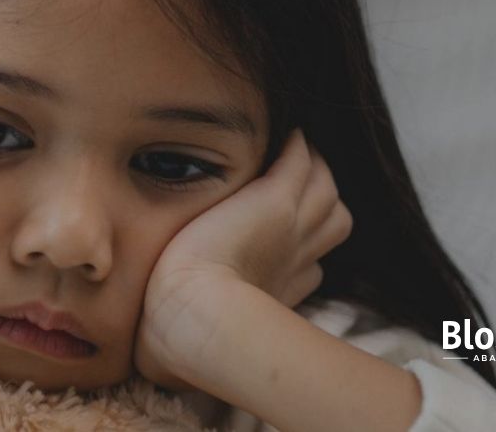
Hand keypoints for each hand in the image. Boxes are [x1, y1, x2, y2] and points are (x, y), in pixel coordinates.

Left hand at [135, 129, 351, 388]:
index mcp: (281, 287)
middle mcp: (297, 256)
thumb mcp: (198, 333)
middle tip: (295, 180)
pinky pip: (300, 161)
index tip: (282, 238)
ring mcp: (292, 225)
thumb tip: (161, 362)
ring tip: (292, 151)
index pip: (311, 261)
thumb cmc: (180, 334)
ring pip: (323, 187)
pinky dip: (297, 145)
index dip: (302, 246)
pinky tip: (286, 133)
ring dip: (311, 167)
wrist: (188, 317)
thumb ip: (194, 326)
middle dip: (320, 201)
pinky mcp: (275, 200)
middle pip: (334, 219)